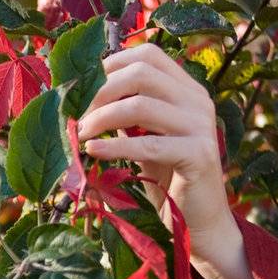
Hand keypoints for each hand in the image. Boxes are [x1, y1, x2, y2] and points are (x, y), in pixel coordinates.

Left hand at [75, 42, 257, 278]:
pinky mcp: (199, 155)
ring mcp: (201, 126)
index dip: (112, 63)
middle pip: (143, 74)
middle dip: (102, 90)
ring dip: (103, 117)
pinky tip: (93, 152)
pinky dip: (116, 146)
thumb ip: (126, 116)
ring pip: (142, 105)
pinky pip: (149, 144)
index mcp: (188, 90)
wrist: (200, 223)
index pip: (149, 55)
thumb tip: (82, 98)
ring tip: (80, 133)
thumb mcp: (145, 138)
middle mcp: (198, 101)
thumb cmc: (168, 180)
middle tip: (76, 112)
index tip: (83, 85)